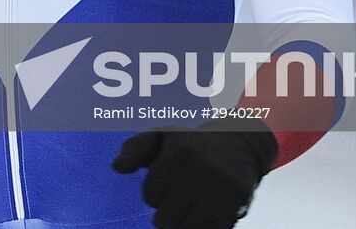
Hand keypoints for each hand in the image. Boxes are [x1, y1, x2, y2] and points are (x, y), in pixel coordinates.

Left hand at [112, 123, 277, 228]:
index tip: (166, 180)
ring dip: (183, 221)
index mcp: (180, 153)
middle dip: (167, 210)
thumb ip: (134, 148)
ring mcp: (221, 191)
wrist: (239, 145)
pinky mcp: (237, 207)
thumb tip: (117, 168)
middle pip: (164, 219)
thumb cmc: (191, 143)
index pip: (150, 195)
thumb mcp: (161, 136)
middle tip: (179, 194)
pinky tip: (205, 211)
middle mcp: (202, 171)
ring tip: (190, 204)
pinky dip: (201, 225)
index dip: (154, 191)